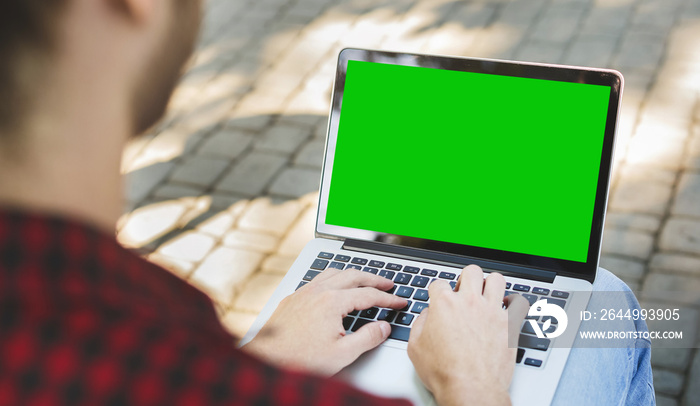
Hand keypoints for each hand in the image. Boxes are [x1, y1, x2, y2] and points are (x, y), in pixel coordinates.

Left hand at [242, 268, 406, 375]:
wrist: (265, 362)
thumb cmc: (299, 360)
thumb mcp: (342, 354)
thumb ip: (367, 338)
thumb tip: (384, 327)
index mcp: (332, 302)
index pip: (368, 295)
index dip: (388, 298)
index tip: (400, 302)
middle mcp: (317, 292)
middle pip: (353, 276)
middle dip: (374, 279)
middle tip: (388, 284)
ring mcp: (302, 293)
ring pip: (333, 273)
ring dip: (352, 274)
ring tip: (364, 280)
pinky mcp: (292, 298)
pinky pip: (317, 279)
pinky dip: (333, 278)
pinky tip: (334, 287)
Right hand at [407, 265, 528, 405]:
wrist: (471, 389)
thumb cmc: (445, 372)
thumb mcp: (415, 347)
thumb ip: (419, 324)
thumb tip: (427, 315)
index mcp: (444, 304)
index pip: (439, 283)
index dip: (437, 292)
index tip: (439, 300)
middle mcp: (470, 302)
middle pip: (471, 271)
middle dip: (466, 279)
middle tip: (464, 293)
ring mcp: (492, 311)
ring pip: (496, 279)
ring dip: (490, 285)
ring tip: (487, 296)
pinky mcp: (510, 324)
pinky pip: (519, 302)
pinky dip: (514, 303)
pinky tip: (508, 309)